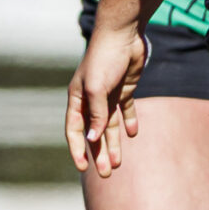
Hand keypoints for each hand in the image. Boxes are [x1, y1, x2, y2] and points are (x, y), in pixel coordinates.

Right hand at [67, 23, 147, 175]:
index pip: (75, 130)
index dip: (78, 149)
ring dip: (113, 144)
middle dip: (99, 153)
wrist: (123, 35)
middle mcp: (90, 100)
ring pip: (109, 125)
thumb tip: (93, 138)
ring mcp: (107, 95)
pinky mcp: (123, 89)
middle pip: (94, 133)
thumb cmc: (104, 59)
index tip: (82, 168)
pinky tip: (133, 134)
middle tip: (107, 174)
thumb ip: (96, 114)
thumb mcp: (97, 88)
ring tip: (118, 163)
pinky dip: (129, 121)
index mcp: (77, 99)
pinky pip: (125, 109)